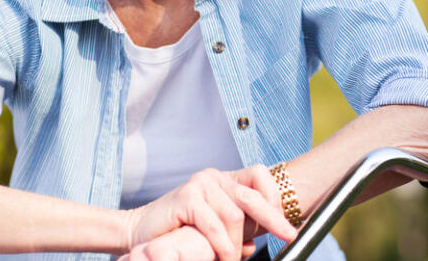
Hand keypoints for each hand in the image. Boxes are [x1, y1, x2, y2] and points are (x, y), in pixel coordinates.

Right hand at [126, 166, 295, 260]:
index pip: (260, 176)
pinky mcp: (187, 197)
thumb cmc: (177, 231)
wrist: (140, 233)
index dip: (275, 197)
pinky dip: (222, 246)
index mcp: (224, 180)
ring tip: (231, 260)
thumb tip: (252, 244)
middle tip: (288, 237)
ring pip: (236, 216)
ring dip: (237, 245)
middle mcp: (214, 177)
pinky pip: (215, 225)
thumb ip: (234, 232)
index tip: (284, 222)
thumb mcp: (213, 230)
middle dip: (273, 219)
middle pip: (253, 195)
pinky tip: (222, 258)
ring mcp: (200, 184)